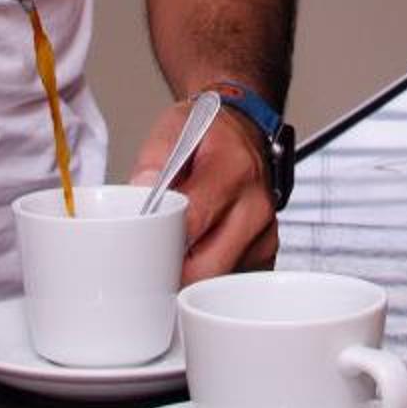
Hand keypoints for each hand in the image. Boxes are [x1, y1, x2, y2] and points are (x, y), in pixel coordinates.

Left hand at [130, 93, 278, 279]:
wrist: (244, 134)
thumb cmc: (209, 134)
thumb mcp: (175, 127)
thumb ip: (154, 158)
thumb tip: (141, 190)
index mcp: (234, 169)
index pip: (193, 222)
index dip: (160, 243)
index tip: (139, 250)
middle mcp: (256, 205)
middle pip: (206, 266)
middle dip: (172, 271)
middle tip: (149, 262)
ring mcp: (265, 233)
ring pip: (217, 280)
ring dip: (190, 276)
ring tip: (175, 250)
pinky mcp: (267, 252)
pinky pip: (229, 279)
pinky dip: (209, 276)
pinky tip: (197, 254)